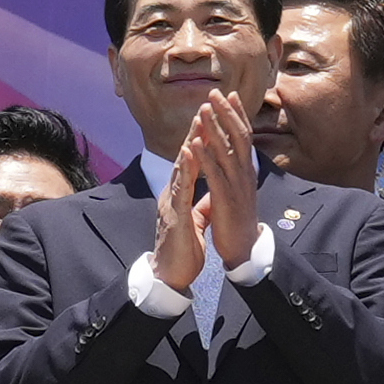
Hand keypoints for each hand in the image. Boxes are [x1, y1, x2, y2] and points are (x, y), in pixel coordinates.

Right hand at [153, 133, 205, 291]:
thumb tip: (205, 194)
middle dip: (195, 133)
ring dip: (189, 145)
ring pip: (181, 169)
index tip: (212, 118)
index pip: (192, 162)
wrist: (170, 276)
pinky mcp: (175, 216)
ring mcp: (172, 204)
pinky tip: (187, 155)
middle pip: (185, 159)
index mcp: (181, 195)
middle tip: (205, 107)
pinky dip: (184, 171)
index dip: (201, 140)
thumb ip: (197, 204)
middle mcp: (174, 195)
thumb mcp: (193, 220)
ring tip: (197, 122)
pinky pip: (180, 190)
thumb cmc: (182, 248)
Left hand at [190, 90, 259, 268]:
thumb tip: (234, 153)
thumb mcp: (239, 188)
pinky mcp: (225, 198)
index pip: (244, 135)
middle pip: (238, 136)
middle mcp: (245, 173)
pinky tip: (194, 142)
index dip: (237, 114)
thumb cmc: (239, 217)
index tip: (230, 94)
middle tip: (215, 92)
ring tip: (204, 109)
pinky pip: (213, 173)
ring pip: (226, 150)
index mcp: (247, 170)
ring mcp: (237, 185)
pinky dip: (204, 156)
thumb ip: (236, 169)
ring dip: (215, 128)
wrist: (243, 247)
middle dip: (226, 113)